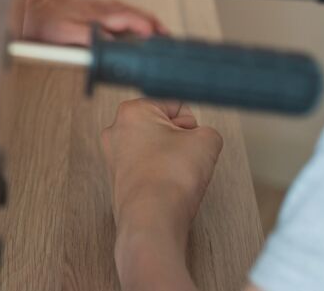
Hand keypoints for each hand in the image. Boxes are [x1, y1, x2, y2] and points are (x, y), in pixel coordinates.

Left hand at [20, 0, 166, 44]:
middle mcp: (101, 8)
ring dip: (146, 21)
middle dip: (154, 24)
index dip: (145, 27)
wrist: (31, 12)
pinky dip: (135, 20)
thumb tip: (113, 42)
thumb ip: (90, 37)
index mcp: (97, 13)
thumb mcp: (65, 33)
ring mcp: (99, 8)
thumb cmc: (45, 23)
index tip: (157, 37)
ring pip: (130, 12)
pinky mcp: (95, 10)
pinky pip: (121, 13)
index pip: (129, 18)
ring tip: (160, 33)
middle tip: (168, 37)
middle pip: (134, 13)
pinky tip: (137, 27)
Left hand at [101, 99, 221, 283]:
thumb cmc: (169, 179)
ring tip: (176, 174)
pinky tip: (168, 186)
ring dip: (172, 159)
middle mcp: (116, 130)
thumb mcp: (206, 141)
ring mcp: (115, 156)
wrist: (152, 219)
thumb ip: (208, 131)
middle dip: (180, 141)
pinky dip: (162, 175)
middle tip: (184, 158)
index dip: (191, 125)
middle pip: (164, 126)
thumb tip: (201, 140)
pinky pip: (150, 169)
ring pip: (157, 149)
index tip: (190, 140)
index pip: (175, 104)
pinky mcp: (119, 179)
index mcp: (131, 110)